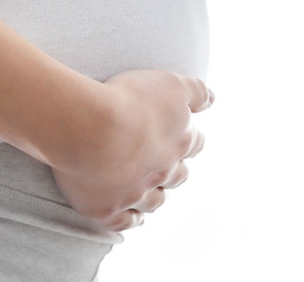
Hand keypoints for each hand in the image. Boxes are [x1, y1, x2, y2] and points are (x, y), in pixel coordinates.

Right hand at [50, 69, 212, 230]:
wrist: (90, 129)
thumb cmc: (129, 100)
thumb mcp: (170, 84)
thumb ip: (196, 91)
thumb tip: (213, 100)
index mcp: (179, 141)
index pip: (194, 142)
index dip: (188, 138)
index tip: (182, 135)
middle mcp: (162, 171)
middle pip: (177, 175)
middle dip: (173, 169)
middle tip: (163, 164)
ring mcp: (136, 194)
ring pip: (154, 201)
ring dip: (154, 196)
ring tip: (149, 192)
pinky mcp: (109, 209)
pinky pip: (126, 221)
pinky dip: (131, 219)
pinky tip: (132, 216)